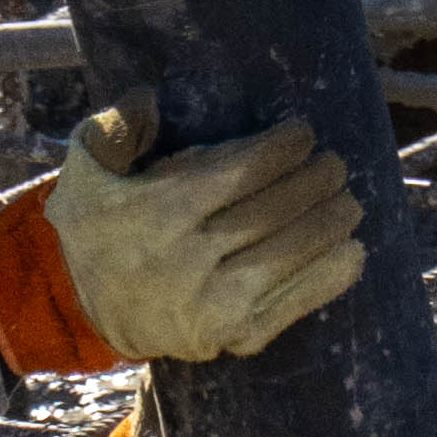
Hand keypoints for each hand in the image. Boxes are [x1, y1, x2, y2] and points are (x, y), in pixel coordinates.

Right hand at [46, 99, 364, 366]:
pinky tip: (352, 252)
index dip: (283, 148)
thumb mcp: (84, 171)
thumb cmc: (98, 228)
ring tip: (349, 202)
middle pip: (275, 210)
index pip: (242, 171)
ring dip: (331, 224)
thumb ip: (110, 128)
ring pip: (291, 254)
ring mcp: (214, 305)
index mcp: (159, 212)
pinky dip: (330, 277)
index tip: (303, 135)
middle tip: (335, 165)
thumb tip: (148, 98)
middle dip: (316, 181)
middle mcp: (189, 260)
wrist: (86, 314)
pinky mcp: (233, 337)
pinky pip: (293, 304)